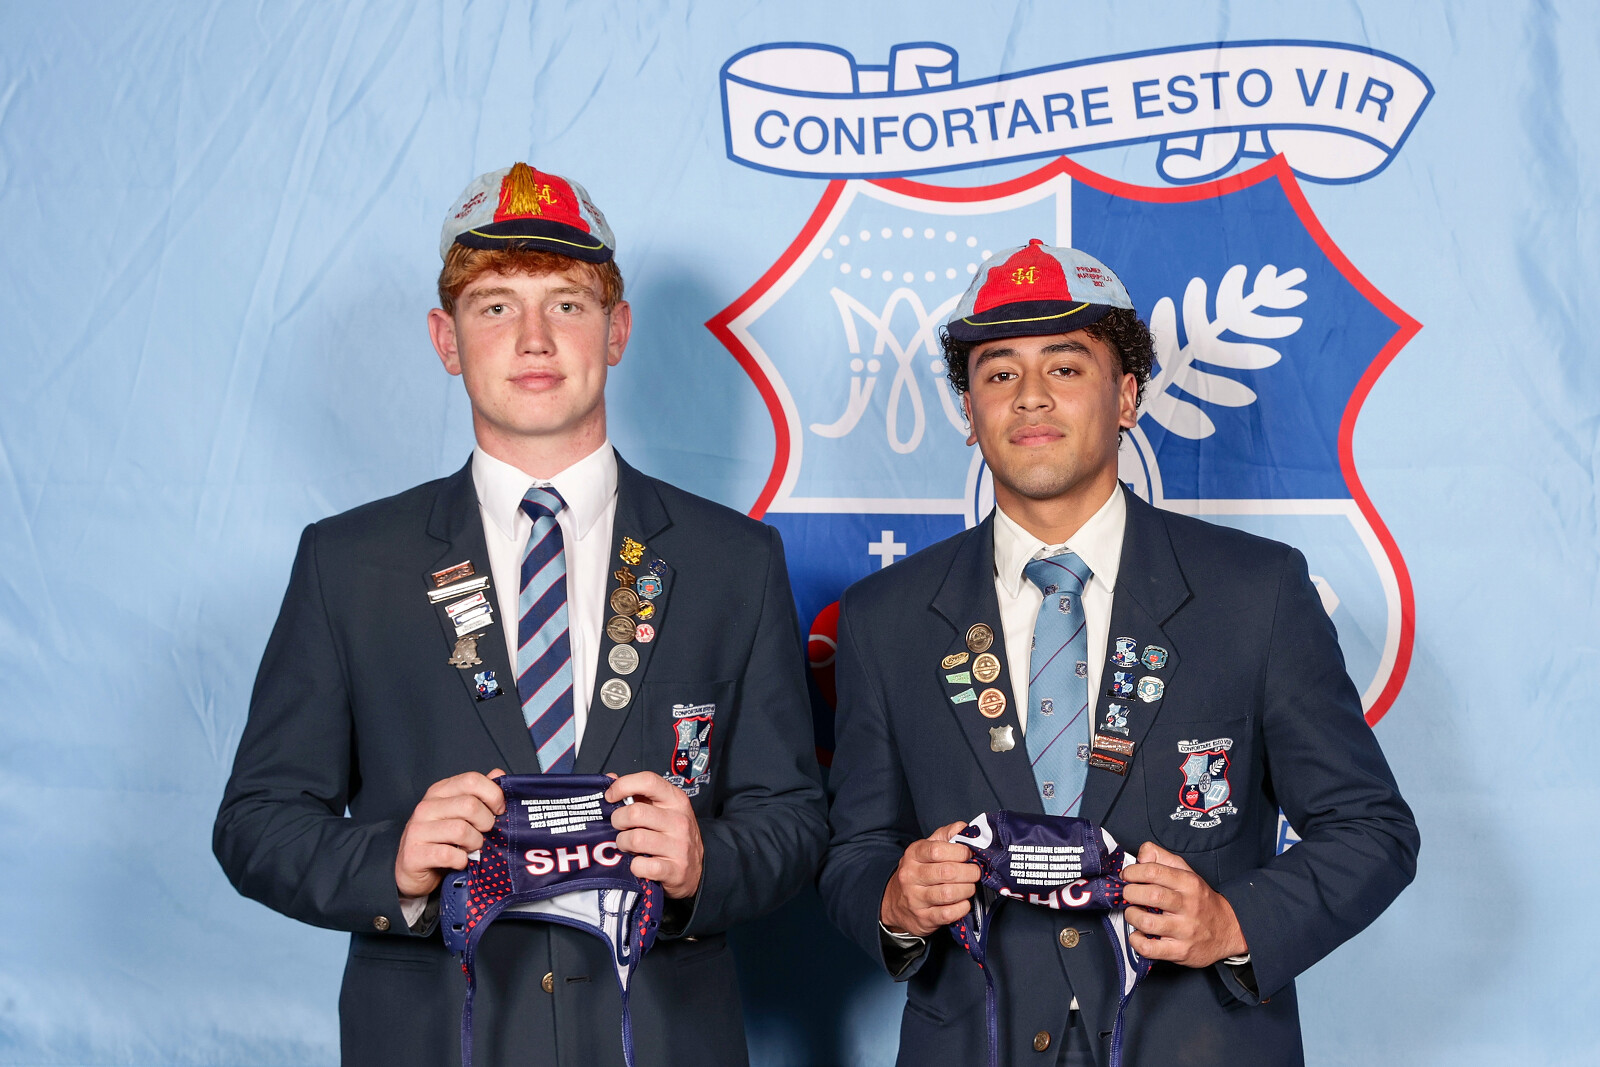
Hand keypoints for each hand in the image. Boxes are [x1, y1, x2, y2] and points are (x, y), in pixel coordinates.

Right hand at [393, 769, 505, 897]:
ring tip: (471, 848)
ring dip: (475, 843)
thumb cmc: (442, 839)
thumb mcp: (460, 813)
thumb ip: (478, 793)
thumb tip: (498, 774)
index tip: (499, 810)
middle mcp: (426, 807)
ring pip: (461, 830)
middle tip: (484, 833)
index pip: (472, 780)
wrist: (413, 869)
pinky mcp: (414, 854)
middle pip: (470, 805)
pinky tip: (460, 861)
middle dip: (486, 823)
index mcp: (439, 791)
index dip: (494, 795)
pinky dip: (461, 860)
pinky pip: (449, 855)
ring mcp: (417, 830)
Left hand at [606, 772, 703, 898]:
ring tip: (628, 845)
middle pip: (635, 813)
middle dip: (618, 821)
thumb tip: (611, 778)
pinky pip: (641, 866)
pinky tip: (639, 863)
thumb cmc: (673, 833)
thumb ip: (638, 793)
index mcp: (675, 800)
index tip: (611, 797)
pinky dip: (634, 866)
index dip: (623, 786)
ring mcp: (678, 845)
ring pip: (635, 839)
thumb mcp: (663, 808)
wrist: (698, 866)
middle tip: (620, 827)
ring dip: (623, 844)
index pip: (648, 781)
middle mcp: (679, 820)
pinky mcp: (675, 870)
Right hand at [879, 822, 980, 936]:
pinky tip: (963, 902)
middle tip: (975, 872)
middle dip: (969, 872)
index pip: (937, 850)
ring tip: (970, 887)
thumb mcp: (926, 848)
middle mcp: (911, 875)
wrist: (894, 901)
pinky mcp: (922, 918)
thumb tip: (964, 827)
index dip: (959, 851)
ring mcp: (915, 898)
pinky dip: (962, 908)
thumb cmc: (918, 871)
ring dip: (967, 890)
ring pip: (949, 894)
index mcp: (913, 854)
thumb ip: (946, 835)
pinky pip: (948, 914)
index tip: (969, 854)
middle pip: (947, 872)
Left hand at [1123, 841, 1247, 966]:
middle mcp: (1188, 906)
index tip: (1127, 876)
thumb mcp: (1187, 872)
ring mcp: (1185, 931)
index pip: (1154, 871)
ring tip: (1134, 913)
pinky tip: (1138, 934)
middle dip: (1130, 893)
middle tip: (1128, 894)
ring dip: (1132, 916)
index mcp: (1188, 883)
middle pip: (1150, 895)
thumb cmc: (1201, 900)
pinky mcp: (1180, 951)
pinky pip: (1149, 948)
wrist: (1230, 930)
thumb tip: (1141, 855)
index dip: (1133, 872)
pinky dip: (1136, 940)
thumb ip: (1162, 858)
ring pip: (1146, 922)